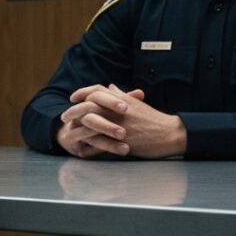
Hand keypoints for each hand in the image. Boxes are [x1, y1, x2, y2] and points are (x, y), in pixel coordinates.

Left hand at [60, 84, 184, 159]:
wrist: (171, 134)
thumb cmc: (154, 119)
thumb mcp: (136, 103)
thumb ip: (121, 95)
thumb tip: (110, 86)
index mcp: (121, 99)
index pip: (96, 90)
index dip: (82, 92)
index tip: (73, 98)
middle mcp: (118, 109)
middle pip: (88, 105)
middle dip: (73, 111)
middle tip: (64, 117)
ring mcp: (119, 124)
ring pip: (91, 123)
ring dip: (78, 128)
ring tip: (69, 133)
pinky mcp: (122, 140)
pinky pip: (100, 143)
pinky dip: (89, 146)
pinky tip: (82, 149)